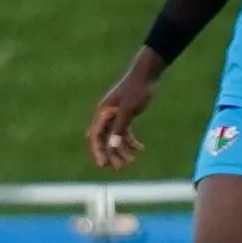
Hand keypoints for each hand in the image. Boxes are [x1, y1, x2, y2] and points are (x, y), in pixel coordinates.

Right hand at [86, 55, 160, 170]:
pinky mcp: (125, 116)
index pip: (95, 136)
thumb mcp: (128, 109)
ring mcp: (115, 116)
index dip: (97, 151)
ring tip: (131, 162)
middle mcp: (106, 116)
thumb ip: (120, 127)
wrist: (146, 75)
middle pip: (103, 140)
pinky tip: (140, 148)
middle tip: (119, 167)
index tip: (103, 165)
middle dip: (110, 154)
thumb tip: (113, 146)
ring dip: (121, 151)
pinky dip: (131, 141)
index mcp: (103, 113)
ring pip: (114, 138)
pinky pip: (124, 133)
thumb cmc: (136, 89)